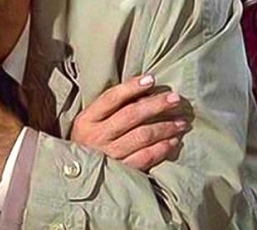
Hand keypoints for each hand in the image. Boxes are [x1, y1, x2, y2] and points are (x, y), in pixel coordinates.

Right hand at [71, 75, 192, 170]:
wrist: (74, 177)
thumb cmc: (87, 142)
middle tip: (175, 98)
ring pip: (142, 136)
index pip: (111, 98)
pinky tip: (173, 141)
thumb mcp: (90, 121)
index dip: (131, 87)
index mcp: (87, 119)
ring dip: (165, 127)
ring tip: (181, 121)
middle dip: (156, 105)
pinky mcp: (120, 172)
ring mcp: (109, 155)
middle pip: (131, 115)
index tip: (151, 79)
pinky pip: (145, 158)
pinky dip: (162, 148)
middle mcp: (97, 136)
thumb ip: (111, 108)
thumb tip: (145, 91)